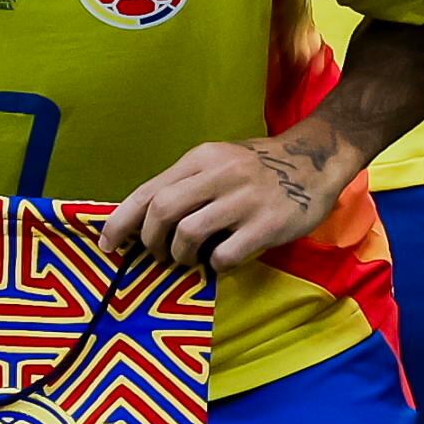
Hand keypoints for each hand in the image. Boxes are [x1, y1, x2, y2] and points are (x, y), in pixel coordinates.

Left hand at [105, 129, 357, 274]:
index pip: (149, 190)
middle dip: (149, 240)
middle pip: (162, 211)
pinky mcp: (267, 225)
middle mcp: (219, 174)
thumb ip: (187, 185)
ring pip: (188, 233)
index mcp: (201, 158)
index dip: (122, 221)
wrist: (316, 161)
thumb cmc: (260, 167)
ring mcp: (244, 200)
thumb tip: (145, 221)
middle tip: (157, 255)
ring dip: (179, 255)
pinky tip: (222, 260)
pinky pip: (225, 254)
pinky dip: (215, 265)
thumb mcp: (220, 162)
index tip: (108, 244)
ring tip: (187, 260)